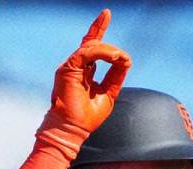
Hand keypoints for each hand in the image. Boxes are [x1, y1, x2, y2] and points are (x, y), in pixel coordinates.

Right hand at [37, 9, 131, 159]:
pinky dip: (101, 53)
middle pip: (89, 42)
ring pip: (90, 47)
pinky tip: (114, 57)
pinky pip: (85, 53)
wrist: (73, 129)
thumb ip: (116, 76)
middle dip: (100, 28)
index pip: (92, 47)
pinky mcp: (67, 69)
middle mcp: (75, 66)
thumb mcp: (109, 93)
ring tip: (120, 57)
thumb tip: (126, 59)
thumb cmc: (87, 116)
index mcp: (83, 71)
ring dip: (108, 50)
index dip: (98, 30)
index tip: (106, 14)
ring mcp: (69, 67)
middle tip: (110, 21)